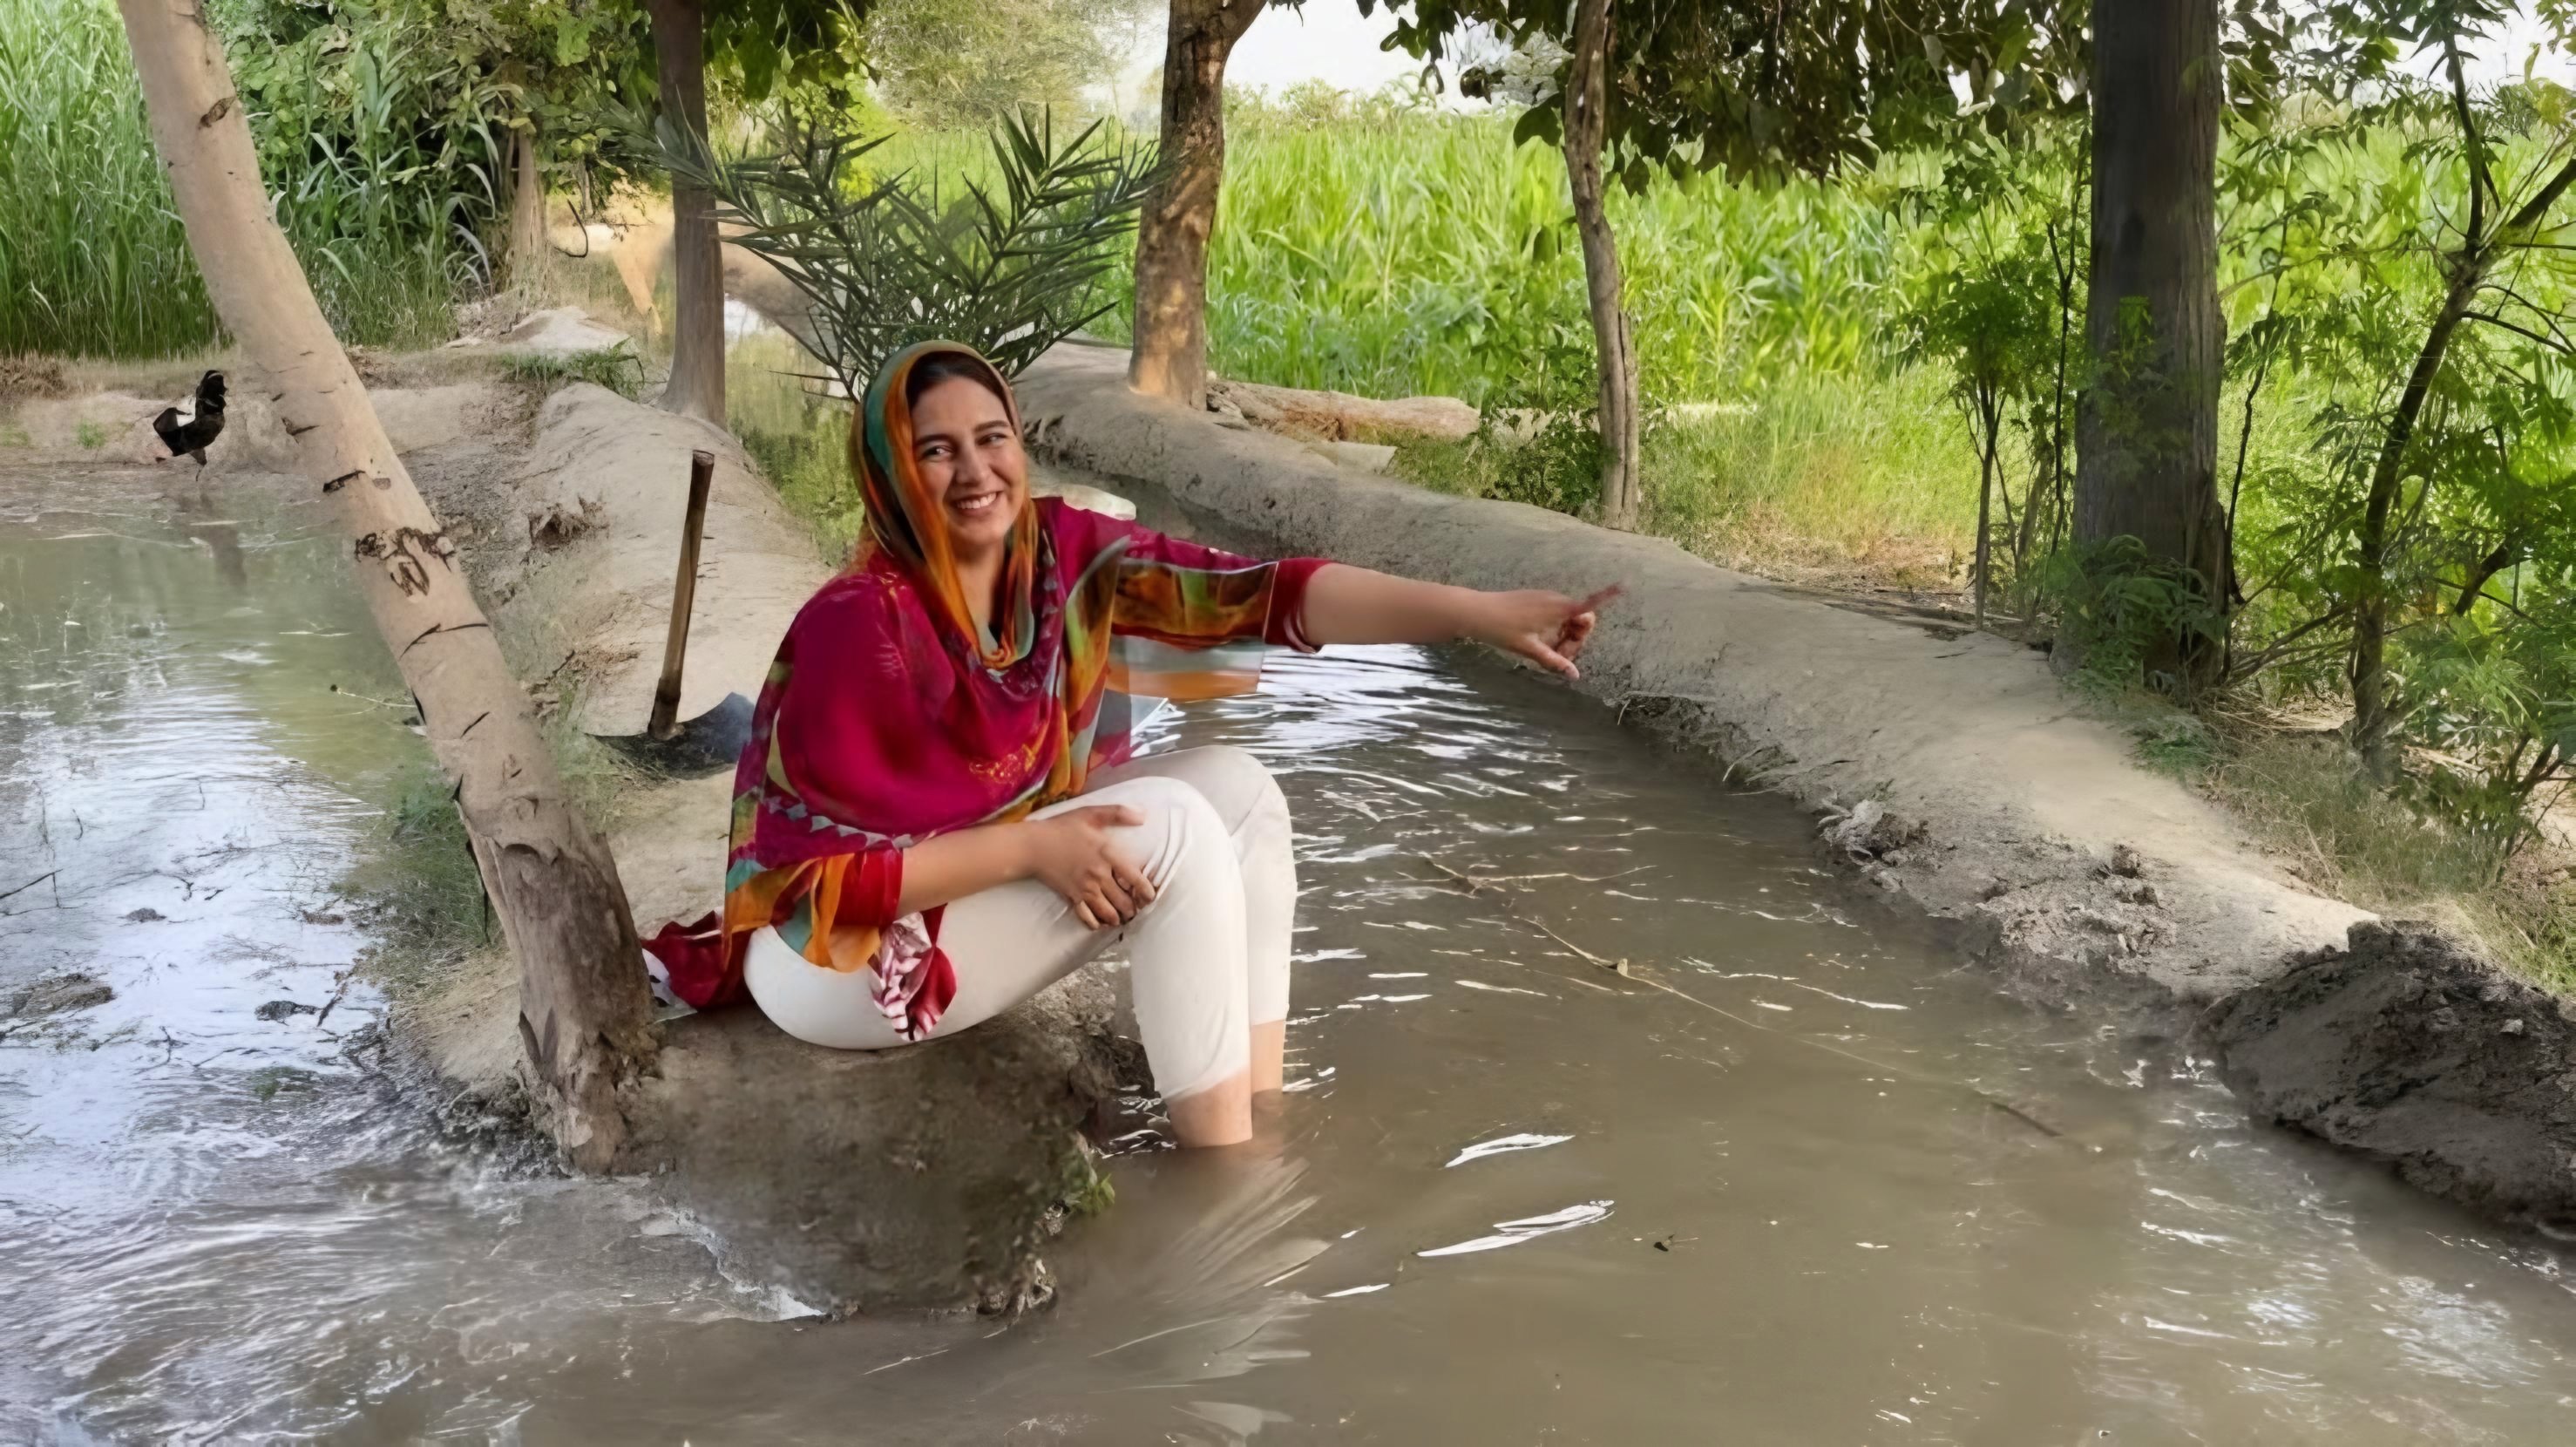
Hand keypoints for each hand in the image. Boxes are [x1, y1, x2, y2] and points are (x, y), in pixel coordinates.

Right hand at [1025, 805, 1156, 930]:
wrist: (1033, 845)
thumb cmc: (1062, 828)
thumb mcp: (1091, 813)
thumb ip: (1118, 813)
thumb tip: (1143, 816)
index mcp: (1108, 855)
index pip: (1135, 879)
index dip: (1146, 892)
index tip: (1149, 897)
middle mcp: (1099, 876)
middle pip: (1124, 901)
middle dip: (1133, 909)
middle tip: (1137, 909)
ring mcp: (1085, 889)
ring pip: (1109, 913)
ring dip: (1118, 917)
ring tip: (1122, 917)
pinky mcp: (1072, 897)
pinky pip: (1088, 917)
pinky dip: (1097, 923)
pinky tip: (1101, 924)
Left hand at [1469, 585, 1619, 678]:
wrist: (1476, 612)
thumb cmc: (1503, 630)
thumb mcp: (1530, 649)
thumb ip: (1554, 661)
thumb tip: (1574, 675)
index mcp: (1557, 609)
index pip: (1588, 603)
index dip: (1607, 596)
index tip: (1624, 585)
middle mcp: (1554, 600)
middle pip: (1580, 618)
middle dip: (1576, 638)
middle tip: (1559, 657)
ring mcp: (1544, 598)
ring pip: (1566, 617)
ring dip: (1564, 635)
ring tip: (1545, 652)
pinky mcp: (1534, 599)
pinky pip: (1554, 613)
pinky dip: (1553, 627)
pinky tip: (1537, 640)